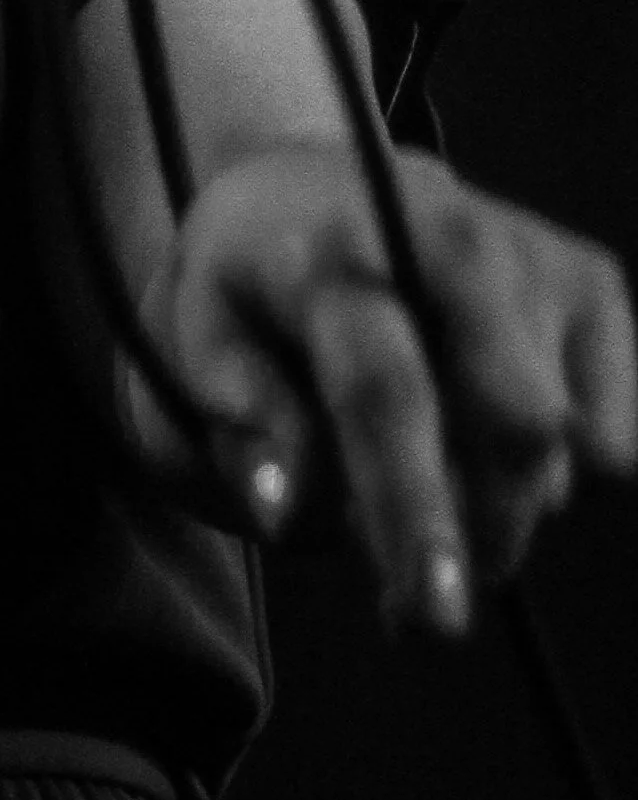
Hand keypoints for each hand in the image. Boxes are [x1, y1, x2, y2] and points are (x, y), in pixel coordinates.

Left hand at [133, 139, 636, 630]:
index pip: (385, 389)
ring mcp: (529, 250)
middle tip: (422, 605)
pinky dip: (552, 474)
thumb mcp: (202, 344)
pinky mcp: (588, 278)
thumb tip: (289, 509)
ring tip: (423, 506)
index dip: (413, 504)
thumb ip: (245, 428)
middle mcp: (445, 233)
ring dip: (498, 511)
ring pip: (560, 438)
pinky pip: (609, 431)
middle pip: (512, 417)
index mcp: (330, 251)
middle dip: (485, 532)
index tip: (432, 610)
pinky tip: (478, 453)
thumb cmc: (249, 289)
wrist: (307, 188)